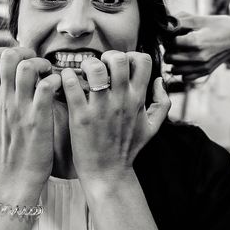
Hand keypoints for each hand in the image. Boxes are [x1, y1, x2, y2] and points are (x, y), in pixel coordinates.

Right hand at [0, 47, 61, 185]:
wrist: (16, 178)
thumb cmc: (3, 152)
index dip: (4, 52)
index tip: (20, 61)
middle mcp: (5, 99)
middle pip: (7, 56)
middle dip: (26, 52)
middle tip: (38, 65)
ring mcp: (21, 108)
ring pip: (27, 68)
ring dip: (42, 65)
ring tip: (49, 74)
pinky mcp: (39, 117)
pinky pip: (46, 87)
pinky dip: (55, 81)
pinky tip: (58, 88)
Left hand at [60, 51, 170, 183]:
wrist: (108, 173)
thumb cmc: (128, 148)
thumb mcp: (154, 127)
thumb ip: (162, 102)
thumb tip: (159, 80)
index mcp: (138, 99)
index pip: (142, 61)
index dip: (131, 56)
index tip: (121, 66)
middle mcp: (121, 100)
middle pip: (118, 59)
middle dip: (108, 56)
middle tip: (101, 66)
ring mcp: (101, 108)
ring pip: (95, 69)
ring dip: (87, 64)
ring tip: (84, 73)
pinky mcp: (81, 116)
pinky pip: (72, 86)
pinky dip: (67, 77)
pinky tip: (67, 82)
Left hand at [163, 12, 229, 80]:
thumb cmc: (219, 26)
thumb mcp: (200, 19)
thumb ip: (181, 21)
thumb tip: (165, 24)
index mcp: (196, 41)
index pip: (170, 43)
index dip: (169, 37)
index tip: (173, 33)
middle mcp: (199, 57)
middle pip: (170, 57)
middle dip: (169, 50)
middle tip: (175, 43)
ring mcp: (202, 66)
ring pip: (175, 69)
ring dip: (174, 61)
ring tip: (180, 52)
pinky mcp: (205, 72)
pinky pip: (185, 77)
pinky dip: (182, 71)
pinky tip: (187, 61)